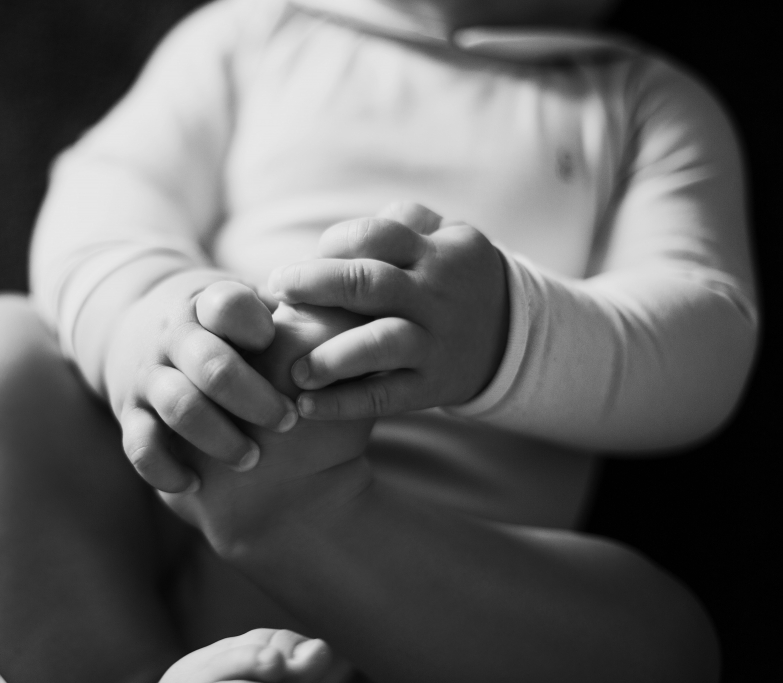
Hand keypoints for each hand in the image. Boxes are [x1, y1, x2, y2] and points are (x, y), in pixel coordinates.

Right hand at [105, 271, 297, 493]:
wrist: (141, 330)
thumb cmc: (227, 331)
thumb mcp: (252, 307)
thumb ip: (301, 313)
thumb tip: (359, 324)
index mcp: (208, 305)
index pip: (226, 305)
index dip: (255, 326)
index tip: (279, 345)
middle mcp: (174, 338)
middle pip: (211, 364)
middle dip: (255, 398)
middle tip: (288, 421)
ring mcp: (149, 377)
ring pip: (179, 407)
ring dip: (220, 437)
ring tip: (252, 458)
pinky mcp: (130, 416)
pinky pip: (139, 447)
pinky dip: (165, 469)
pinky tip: (195, 484)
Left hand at [266, 202, 509, 419]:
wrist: (513, 336)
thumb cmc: (455, 279)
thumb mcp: (446, 238)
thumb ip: (400, 222)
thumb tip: (335, 236)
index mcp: (433, 252)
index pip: (374, 235)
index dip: (329, 245)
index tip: (302, 261)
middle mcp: (433, 295)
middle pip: (368, 282)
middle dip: (314, 284)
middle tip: (276, 291)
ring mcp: (434, 342)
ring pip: (382, 343)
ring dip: (332, 356)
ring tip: (294, 368)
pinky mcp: (431, 385)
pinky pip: (385, 396)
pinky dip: (343, 404)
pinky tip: (307, 405)